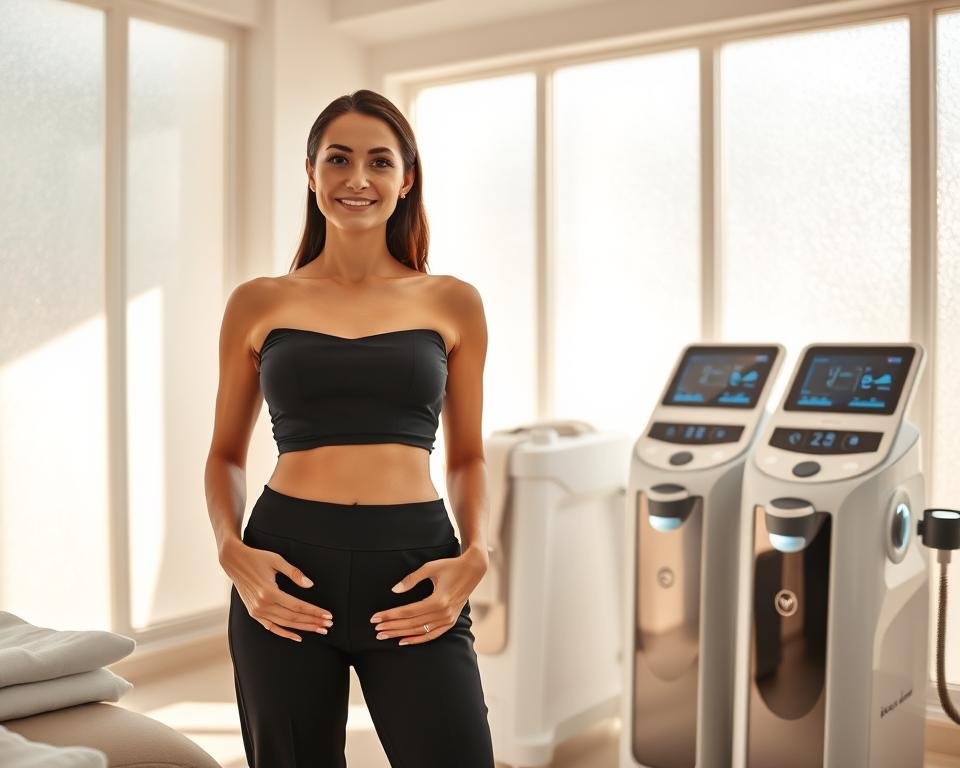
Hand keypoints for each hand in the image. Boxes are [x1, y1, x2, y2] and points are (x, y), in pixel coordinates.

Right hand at [220, 537, 333, 642]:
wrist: (234, 561)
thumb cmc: (257, 558)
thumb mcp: (276, 560)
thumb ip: (294, 573)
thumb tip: (310, 585)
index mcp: (269, 592)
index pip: (298, 606)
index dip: (314, 612)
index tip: (328, 615)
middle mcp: (262, 605)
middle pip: (293, 618)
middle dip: (313, 622)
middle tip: (328, 626)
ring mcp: (257, 611)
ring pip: (285, 624)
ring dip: (303, 628)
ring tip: (319, 630)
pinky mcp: (254, 613)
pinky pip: (271, 627)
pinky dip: (285, 633)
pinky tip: (298, 637)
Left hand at [369, 545, 488, 645]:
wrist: (473, 570)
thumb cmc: (450, 566)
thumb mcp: (430, 567)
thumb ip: (411, 579)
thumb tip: (394, 590)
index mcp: (438, 600)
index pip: (408, 611)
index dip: (390, 615)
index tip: (374, 617)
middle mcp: (444, 613)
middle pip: (411, 623)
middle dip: (391, 626)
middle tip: (375, 629)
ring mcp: (448, 619)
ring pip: (420, 631)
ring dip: (401, 634)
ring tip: (384, 635)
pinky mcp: (451, 621)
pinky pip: (432, 635)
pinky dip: (418, 639)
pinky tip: (404, 640)